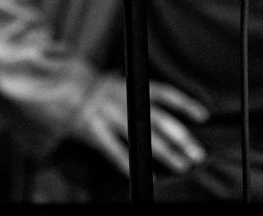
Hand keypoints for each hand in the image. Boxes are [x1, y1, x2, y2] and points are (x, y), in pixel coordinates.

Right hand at [70, 72, 209, 177]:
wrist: (60, 88)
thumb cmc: (94, 90)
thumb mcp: (118, 85)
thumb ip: (138, 97)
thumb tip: (165, 113)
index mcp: (130, 87)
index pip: (163, 93)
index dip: (184, 104)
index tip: (202, 116)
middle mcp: (122, 100)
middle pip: (157, 119)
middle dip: (179, 137)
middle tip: (196, 152)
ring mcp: (107, 115)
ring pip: (141, 136)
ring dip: (163, 152)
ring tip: (180, 164)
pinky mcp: (93, 130)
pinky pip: (114, 151)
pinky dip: (131, 165)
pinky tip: (146, 176)